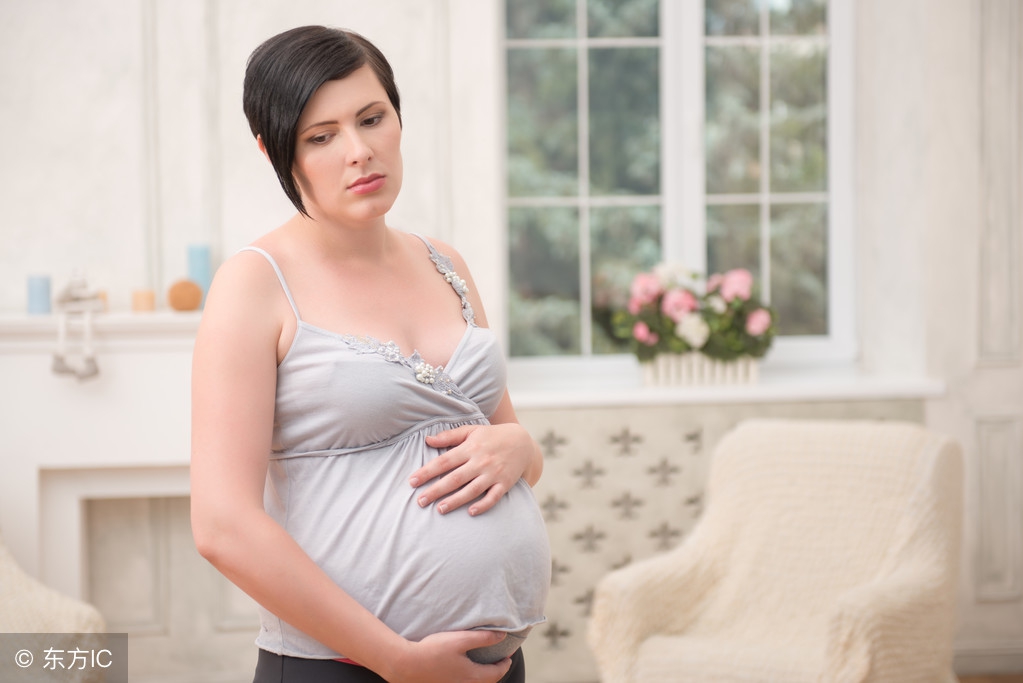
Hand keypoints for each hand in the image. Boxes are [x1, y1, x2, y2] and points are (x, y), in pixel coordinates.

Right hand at [387, 630, 510, 682]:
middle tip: (499, 661)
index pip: (497, 673)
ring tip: (483, 665)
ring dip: (482, 676)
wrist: (406, 665)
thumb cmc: (433, 651)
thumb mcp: (461, 640)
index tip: (508, 656)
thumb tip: (502, 636)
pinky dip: (470, 678)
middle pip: (487, 682)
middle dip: (495, 672)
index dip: (505, 664)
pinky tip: (463, 670)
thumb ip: (483, 638)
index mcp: (473, 676)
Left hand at [411, 423, 536, 515]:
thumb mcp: (471, 430)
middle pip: (455, 478)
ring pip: (472, 490)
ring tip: (439, 509)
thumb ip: (449, 436)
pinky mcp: (505, 484)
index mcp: (470, 448)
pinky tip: (470, 512)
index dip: (427, 472)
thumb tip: (427, 440)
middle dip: (436, 490)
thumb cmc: (492, 436)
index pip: (444, 461)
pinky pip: (493, 497)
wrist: (523, 442)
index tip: (412, 481)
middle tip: (420, 501)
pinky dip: (483, 505)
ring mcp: (493, 473)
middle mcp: (481, 461)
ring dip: (455, 501)